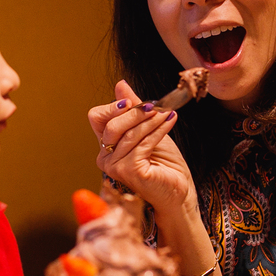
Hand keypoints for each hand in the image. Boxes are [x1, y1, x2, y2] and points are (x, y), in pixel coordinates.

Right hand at [87, 79, 197, 211]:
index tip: (133, 102)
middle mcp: (105, 157)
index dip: (113, 107)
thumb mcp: (148, 128)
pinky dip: (158, 130)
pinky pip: (142, 144)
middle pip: (112, 125)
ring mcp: (115, 167)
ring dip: (150, 120)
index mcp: (106, 145)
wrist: (179, 191)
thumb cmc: (164, 163)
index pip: (97, 117)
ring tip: (167, 113)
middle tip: (155, 106)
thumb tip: (120, 84)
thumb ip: (134, 108)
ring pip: (129, 134)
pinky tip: (170, 121)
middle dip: (135, 113)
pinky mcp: (128, 171)